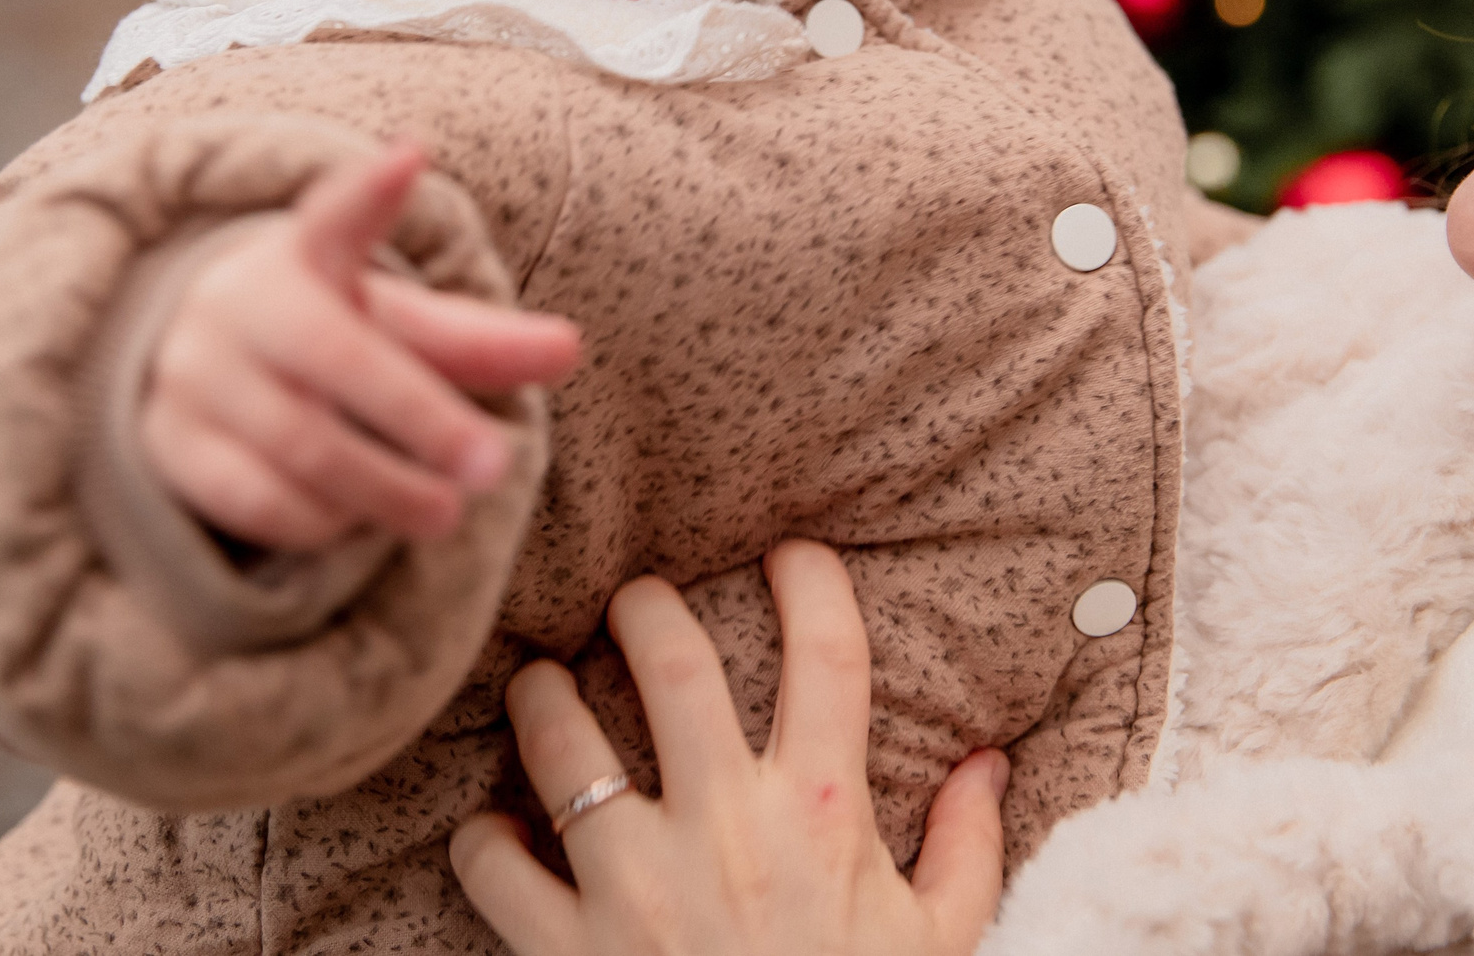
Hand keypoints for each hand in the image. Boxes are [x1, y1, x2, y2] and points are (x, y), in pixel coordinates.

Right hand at [141, 140, 580, 550]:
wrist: (195, 373)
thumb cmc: (324, 340)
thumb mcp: (394, 327)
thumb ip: (477, 341)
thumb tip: (569, 350)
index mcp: (303, 255)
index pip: (334, 215)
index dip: (369, 191)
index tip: (407, 159)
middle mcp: (241, 303)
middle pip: (339, 359)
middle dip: (422, 418)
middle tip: (493, 467)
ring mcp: (196, 374)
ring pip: (301, 443)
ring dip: (384, 487)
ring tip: (443, 512)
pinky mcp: (171, 445)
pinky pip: (256, 499)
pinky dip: (320, 522)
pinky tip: (357, 523)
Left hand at [451, 541, 1007, 955]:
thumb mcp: (939, 943)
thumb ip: (966, 848)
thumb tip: (991, 763)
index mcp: (822, 815)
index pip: (828, 655)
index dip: (812, 581)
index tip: (793, 555)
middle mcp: (725, 830)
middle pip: (669, 661)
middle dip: (642, 607)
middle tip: (632, 602)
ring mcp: (636, 886)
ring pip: (560, 740)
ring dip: (541, 698)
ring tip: (541, 687)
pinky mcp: (567, 948)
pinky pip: (493, 864)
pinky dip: (482, 841)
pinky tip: (497, 832)